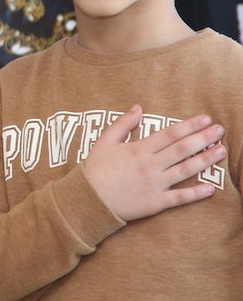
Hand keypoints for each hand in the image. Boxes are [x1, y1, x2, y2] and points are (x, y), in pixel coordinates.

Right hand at [83, 104, 225, 221]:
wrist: (88, 199)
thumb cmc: (95, 170)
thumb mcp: (104, 142)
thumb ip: (122, 124)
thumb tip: (137, 107)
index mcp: (138, 149)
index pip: (169, 134)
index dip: (189, 125)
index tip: (205, 119)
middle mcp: (150, 165)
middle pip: (182, 149)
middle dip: (203, 138)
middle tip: (220, 130)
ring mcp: (155, 184)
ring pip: (185, 170)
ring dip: (205, 160)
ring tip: (221, 151)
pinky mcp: (156, 202)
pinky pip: (180, 198)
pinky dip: (196, 194)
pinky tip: (212, 188)